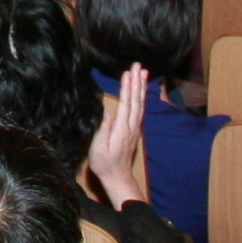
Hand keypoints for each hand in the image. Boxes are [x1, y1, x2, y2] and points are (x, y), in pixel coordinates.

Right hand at [89, 64, 151, 209]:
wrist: (118, 177)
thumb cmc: (104, 163)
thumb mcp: (98, 148)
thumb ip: (103, 129)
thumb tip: (106, 111)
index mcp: (121, 129)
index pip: (126, 104)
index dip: (127, 88)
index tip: (127, 73)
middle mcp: (131, 126)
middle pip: (135, 101)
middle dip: (136, 82)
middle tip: (137, 65)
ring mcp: (134, 128)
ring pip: (140, 104)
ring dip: (141, 87)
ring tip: (143, 72)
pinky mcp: (134, 129)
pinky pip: (139, 109)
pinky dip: (141, 97)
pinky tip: (141, 90)